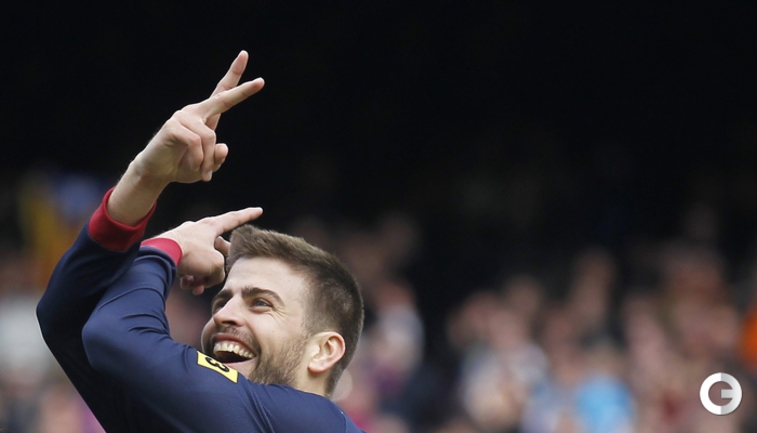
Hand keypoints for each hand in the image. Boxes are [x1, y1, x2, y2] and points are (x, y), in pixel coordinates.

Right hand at [132, 51, 264, 184]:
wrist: (157, 172)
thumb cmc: (183, 166)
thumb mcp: (208, 166)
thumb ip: (218, 158)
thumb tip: (224, 147)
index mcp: (207, 117)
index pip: (223, 95)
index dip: (237, 80)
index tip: (250, 64)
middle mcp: (196, 112)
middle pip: (223, 99)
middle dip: (243, 91)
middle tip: (261, 82)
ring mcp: (183, 117)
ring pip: (209, 137)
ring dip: (208, 161)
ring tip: (204, 174)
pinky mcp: (173, 126)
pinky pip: (196, 143)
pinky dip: (199, 160)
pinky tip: (194, 167)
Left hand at [155, 207, 263, 294]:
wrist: (159, 256)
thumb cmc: (190, 254)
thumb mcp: (215, 264)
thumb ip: (220, 270)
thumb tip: (212, 276)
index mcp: (211, 226)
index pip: (234, 219)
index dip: (248, 215)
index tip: (259, 210)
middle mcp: (198, 231)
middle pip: (216, 250)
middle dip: (217, 268)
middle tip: (215, 278)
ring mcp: (185, 240)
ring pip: (201, 261)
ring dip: (201, 276)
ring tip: (196, 287)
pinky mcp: (173, 251)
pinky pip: (187, 265)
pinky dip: (189, 277)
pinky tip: (186, 286)